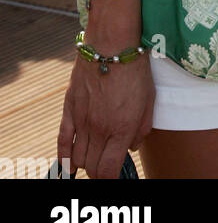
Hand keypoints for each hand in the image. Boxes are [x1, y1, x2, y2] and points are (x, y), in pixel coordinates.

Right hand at [59, 49, 153, 179]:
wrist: (112, 43)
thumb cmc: (135, 69)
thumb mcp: (149, 99)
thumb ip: (142, 129)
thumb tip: (132, 148)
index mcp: (122, 128)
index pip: (109, 170)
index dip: (111, 179)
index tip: (115, 176)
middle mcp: (100, 129)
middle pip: (93, 168)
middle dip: (100, 172)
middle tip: (107, 166)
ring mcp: (82, 120)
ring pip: (78, 158)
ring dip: (85, 164)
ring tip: (93, 159)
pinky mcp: (70, 108)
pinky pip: (62, 141)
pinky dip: (63, 157)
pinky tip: (68, 165)